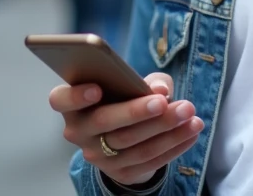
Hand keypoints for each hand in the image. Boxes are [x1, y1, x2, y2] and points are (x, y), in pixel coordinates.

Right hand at [50, 73, 204, 186]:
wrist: (122, 134)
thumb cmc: (123, 96)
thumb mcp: (131, 82)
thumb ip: (146, 79)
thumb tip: (161, 89)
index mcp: (72, 104)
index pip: (61, 100)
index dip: (76, 95)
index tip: (97, 88)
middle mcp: (78, 132)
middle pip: (104, 122)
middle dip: (136, 111)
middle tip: (163, 102)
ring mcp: (97, 156)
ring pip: (131, 143)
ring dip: (165, 128)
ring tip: (190, 113)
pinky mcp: (119, 172)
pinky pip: (148, 160)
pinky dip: (173, 145)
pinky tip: (191, 131)